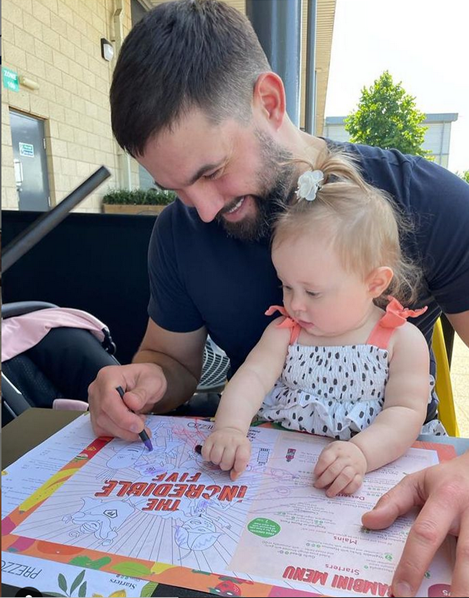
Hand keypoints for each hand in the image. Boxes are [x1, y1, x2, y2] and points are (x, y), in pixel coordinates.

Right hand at [88, 363, 166, 440]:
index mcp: (108, 376)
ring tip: (139, 424)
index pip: (108, 400)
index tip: (139, 426)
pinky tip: (130, 427)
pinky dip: (118, 433)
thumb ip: (142, 393)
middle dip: (124, 428)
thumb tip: (132, 403)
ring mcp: (95, 403)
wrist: (145, 382)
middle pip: (103, 416)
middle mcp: (97, 389)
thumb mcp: (152, 382)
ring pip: (101, 426)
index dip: (122, 417)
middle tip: (143, 430)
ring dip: (123, 432)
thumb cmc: (147, 379)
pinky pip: (103, 430)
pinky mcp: (96, 415)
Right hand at [201, 428, 250, 480]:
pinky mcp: (210, 439)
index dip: (238, 468)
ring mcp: (220, 438)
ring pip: (215, 458)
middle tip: (226, 461)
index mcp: (243, 444)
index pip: (241, 458)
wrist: (230, 430)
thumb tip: (233, 477)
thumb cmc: (237, 447)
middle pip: (226, 461)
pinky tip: (213, 454)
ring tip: (220, 457)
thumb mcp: (244, 454)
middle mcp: (231, 440)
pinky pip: (206, 454)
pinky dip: (208, 458)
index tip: (236, 469)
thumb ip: (240, 467)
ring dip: (217, 462)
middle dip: (226, 466)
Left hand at [314, 440, 366, 496]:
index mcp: (336, 450)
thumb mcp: (330, 449)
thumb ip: (324, 460)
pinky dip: (348, 489)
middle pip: (334, 470)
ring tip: (329, 493)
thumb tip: (317, 476)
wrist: (359, 450)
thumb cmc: (340, 452)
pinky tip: (341, 492)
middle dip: (324, 480)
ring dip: (335, 487)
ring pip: (345, 477)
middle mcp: (346, 458)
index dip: (319, 468)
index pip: (326, 459)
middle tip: (318, 486)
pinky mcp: (360, 475)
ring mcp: (354, 466)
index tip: (315, 475)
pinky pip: (356, 483)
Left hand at [362, 451, 468, 596]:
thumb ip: (393, 502)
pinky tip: (464, 591)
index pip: (426, 534)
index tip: (400, 590)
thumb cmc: (446, 480)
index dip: (412, 564)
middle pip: (466, 556)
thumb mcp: (417, 482)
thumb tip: (368, 522)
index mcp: (446, 498)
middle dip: (457, 588)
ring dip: (468, 586)